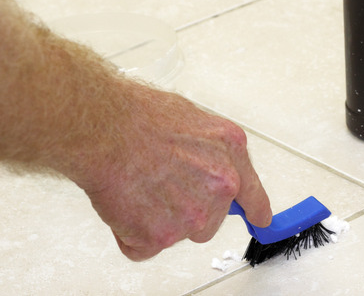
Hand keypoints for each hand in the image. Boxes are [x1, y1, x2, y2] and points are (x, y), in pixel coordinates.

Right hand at [76, 84, 271, 260]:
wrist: (102, 127)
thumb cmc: (138, 116)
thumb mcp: (194, 120)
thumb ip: (212, 151)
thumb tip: (210, 167)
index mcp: (230, 154)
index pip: (252, 194)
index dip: (256, 210)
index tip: (261, 221)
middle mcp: (219, 187)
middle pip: (208, 220)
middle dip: (184, 208)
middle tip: (157, 182)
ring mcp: (192, 215)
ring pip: (177, 233)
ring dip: (156, 220)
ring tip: (139, 186)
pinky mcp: (161, 236)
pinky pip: (144, 246)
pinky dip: (130, 232)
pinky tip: (125, 201)